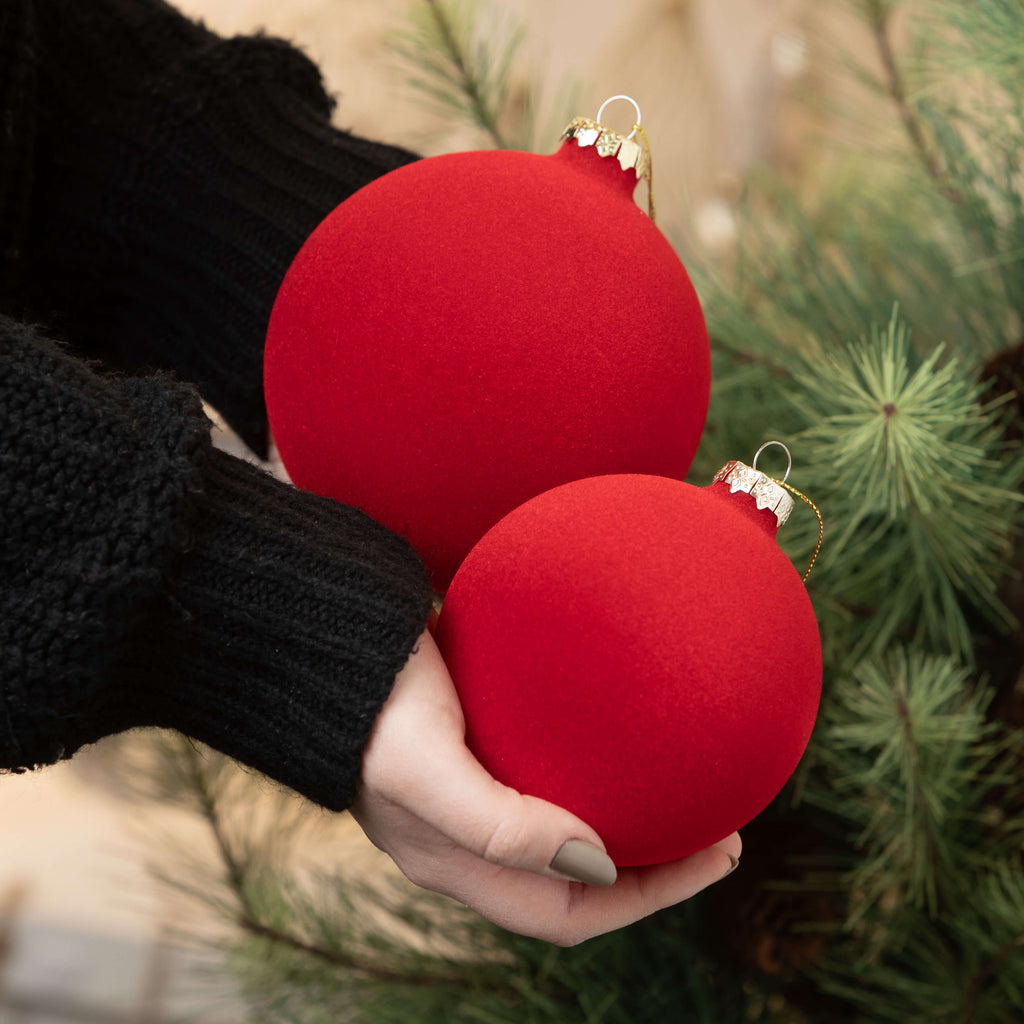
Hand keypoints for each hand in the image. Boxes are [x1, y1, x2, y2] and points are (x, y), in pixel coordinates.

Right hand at [350, 631, 740, 945]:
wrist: (327, 642)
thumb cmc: (368, 708)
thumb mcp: (424, 772)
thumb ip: (500, 826)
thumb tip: (598, 860)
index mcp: (458, 863)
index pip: (572, 911)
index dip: (651, 897)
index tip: (716, 856)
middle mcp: (471, 840)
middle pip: (580, 881)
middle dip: (656, 866)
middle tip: (722, 828)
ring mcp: (476, 792)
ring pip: (570, 830)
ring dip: (631, 821)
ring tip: (689, 793)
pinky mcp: (480, 745)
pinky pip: (552, 779)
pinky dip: (598, 776)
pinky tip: (625, 744)